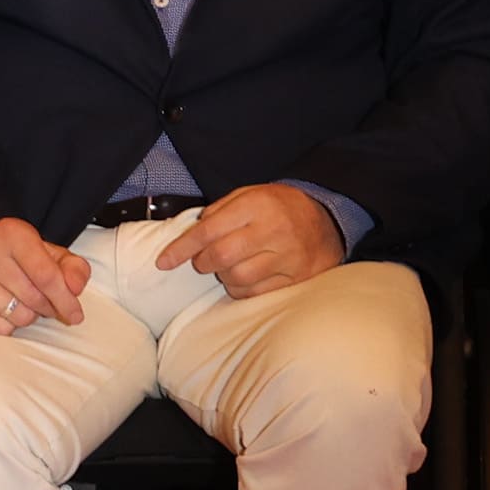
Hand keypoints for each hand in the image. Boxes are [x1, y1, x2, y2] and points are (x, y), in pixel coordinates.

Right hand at [0, 217, 90, 332]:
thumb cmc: (24, 259)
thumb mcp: (53, 255)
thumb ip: (74, 269)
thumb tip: (75, 288)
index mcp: (11, 233)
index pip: (46, 276)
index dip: (66, 300)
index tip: (76, 315)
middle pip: (34, 298)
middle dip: (48, 307)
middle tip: (46, 302)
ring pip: (19, 317)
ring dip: (28, 315)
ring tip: (22, 301)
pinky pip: (0, 330)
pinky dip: (9, 325)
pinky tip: (4, 308)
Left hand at [159, 184, 342, 298]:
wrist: (326, 220)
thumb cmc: (278, 208)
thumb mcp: (249, 195)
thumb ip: (219, 212)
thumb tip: (189, 237)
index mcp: (257, 205)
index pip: (209, 229)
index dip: (182, 248)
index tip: (163, 261)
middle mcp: (273, 230)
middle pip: (221, 257)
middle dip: (202, 263)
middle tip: (203, 260)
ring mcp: (287, 257)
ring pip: (237, 279)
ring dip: (223, 277)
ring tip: (230, 265)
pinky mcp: (295, 279)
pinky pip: (255, 293)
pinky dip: (241, 289)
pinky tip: (246, 276)